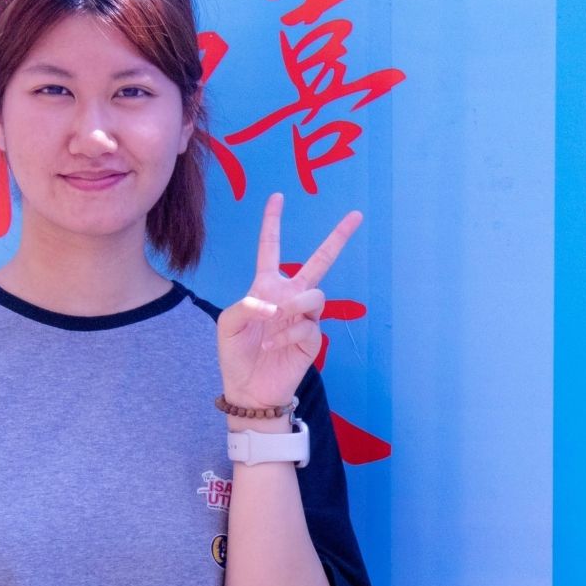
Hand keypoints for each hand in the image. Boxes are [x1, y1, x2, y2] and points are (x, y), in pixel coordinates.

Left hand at [217, 193, 362, 412]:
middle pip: (320, 261)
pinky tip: (273, 345)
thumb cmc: (236, 353)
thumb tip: (278, 303)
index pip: (271, 248)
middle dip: (338, 237)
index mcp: (266, 286)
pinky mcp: (312, 338)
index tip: (278, 197)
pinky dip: (288, 333)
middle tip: (356, 215)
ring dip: (294, 306)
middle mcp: (290, 296)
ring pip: (315, 294)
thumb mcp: (229, 323)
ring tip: (276, 321)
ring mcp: (304, 317)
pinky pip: (308, 325)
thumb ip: (247, 304)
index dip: (273, 222)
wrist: (249, 388)